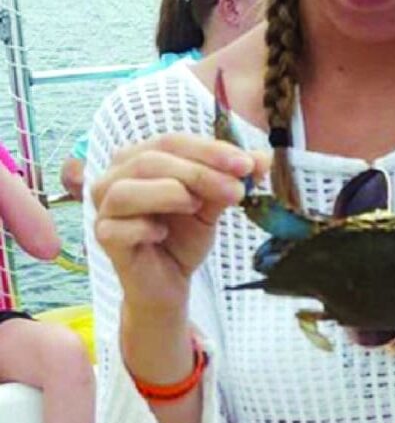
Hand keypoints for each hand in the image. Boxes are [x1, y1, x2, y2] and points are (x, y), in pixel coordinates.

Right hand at [92, 133, 268, 317]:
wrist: (170, 282)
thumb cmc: (185, 234)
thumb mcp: (214, 202)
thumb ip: (232, 179)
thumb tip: (263, 159)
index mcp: (139, 157)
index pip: (172, 140)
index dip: (210, 149)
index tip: (246, 164)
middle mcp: (115, 176)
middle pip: (151, 160)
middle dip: (199, 172)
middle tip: (236, 189)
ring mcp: (104, 208)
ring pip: (126, 189)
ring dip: (168, 193)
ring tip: (196, 207)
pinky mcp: (103, 238)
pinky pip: (117, 227)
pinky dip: (144, 227)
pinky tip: (163, 234)